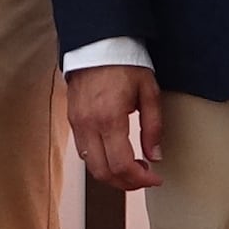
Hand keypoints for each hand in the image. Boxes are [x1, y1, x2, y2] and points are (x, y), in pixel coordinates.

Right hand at [67, 63, 164, 190]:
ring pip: (91, 166)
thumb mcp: (149, 92)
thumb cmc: (124, 64)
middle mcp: (88, 125)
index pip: (122, 165)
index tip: (155, 179)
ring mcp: (77, 124)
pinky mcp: (72, 121)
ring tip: (133, 168)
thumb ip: (153, 127)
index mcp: (109, 118)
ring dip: (112, 175)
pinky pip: (84, 152)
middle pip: (103, 172)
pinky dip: (101, 162)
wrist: (97, 44)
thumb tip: (155, 156)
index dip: (140, 180)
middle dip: (126, 184)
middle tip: (144, 179)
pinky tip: (116, 155)